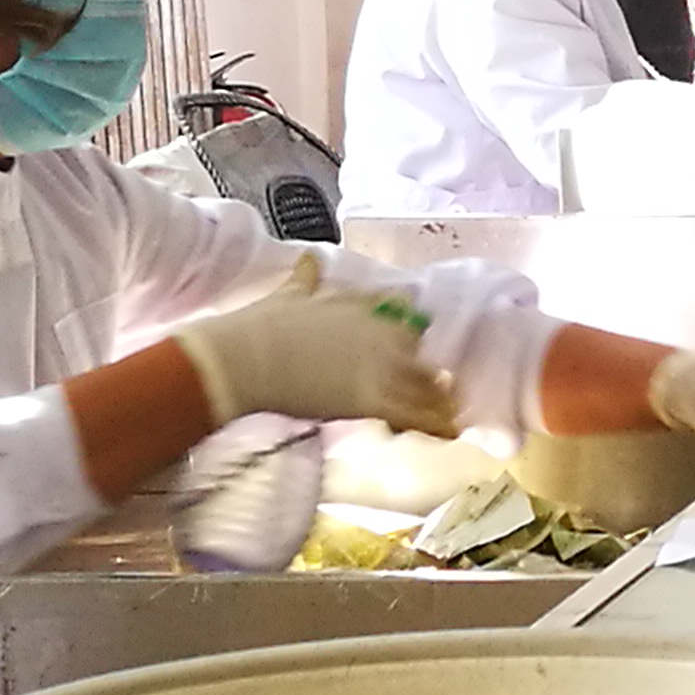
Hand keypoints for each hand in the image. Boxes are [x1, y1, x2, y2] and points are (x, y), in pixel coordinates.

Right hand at [173, 281, 460, 437]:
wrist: (242, 359)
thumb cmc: (260, 326)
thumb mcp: (288, 294)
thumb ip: (306, 277)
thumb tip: (310, 258)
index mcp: (365, 305)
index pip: (407, 314)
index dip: (409, 335)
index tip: (410, 349)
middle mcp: (381, 332)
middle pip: (423, 353)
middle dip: (428, 371)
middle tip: (437, 390)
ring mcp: (380, 366)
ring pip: (428, 386)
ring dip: (440, 401)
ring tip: (452, 417)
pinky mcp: (371, 400)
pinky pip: (416, 416)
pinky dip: (435, 426)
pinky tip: (448, 435)